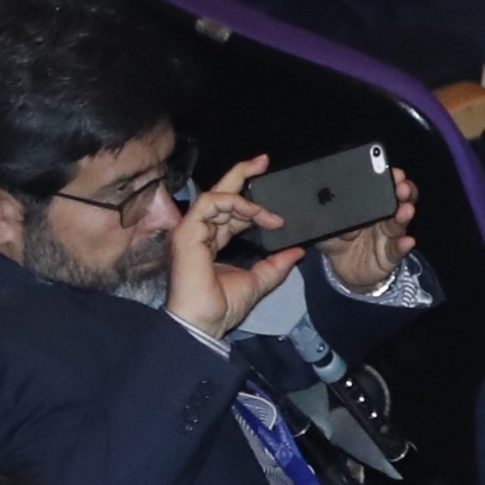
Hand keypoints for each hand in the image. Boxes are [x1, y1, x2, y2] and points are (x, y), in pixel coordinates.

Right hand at [165, 155, 300, 337]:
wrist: (204, 323)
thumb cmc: (221, 307)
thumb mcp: (258, 281)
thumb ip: (276, 265)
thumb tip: (297, 252)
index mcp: (211, 242)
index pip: (228, 211)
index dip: (249, 199)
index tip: (269, 185)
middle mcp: (199, 232)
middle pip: (219, 194)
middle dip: (241, 174)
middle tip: (264, 161)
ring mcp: (190, 231)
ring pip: (216, 196)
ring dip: (247, 200)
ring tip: (272, 215)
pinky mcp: (187, 232)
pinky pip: (210, 204)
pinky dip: (236, 205)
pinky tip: (257, 215)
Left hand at [316, 167, 421, 292]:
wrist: (343, 270)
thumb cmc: (338, 243)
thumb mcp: (327, 230)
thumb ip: (330, 222)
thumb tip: (339, 217)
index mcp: (369, 207)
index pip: (382, 190)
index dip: (389, 180)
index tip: (392, 172)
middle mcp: (383, 219)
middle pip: (397, 202)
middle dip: (402, 192)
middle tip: (402, 186)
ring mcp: (389, 237)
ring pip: (399, 224)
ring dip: (404, 216)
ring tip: (406, 209)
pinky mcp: (390, 256)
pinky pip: (397, 251)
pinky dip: (403, 246)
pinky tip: (407, 241)